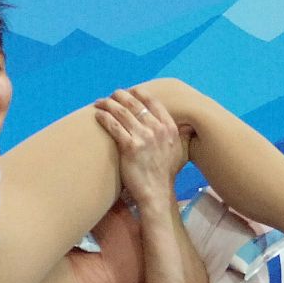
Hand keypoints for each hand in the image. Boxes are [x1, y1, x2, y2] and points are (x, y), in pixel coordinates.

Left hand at [93, 88, 189, 209]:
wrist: (156, 192)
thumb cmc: (164, 174)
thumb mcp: (178, 151)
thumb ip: (178, 135)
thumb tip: (186, 126)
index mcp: (169, 128)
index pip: (153, 102)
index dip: (139, 93)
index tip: (130, 90)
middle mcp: (157, 129)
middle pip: (135, 104)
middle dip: (120, 96)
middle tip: (112, 95)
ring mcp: (143, 137)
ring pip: (122, 112)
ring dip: (109, 104)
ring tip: (100, 102)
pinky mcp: (129, 147)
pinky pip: (114, 126)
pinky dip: (104, 118)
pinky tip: (98, 115)